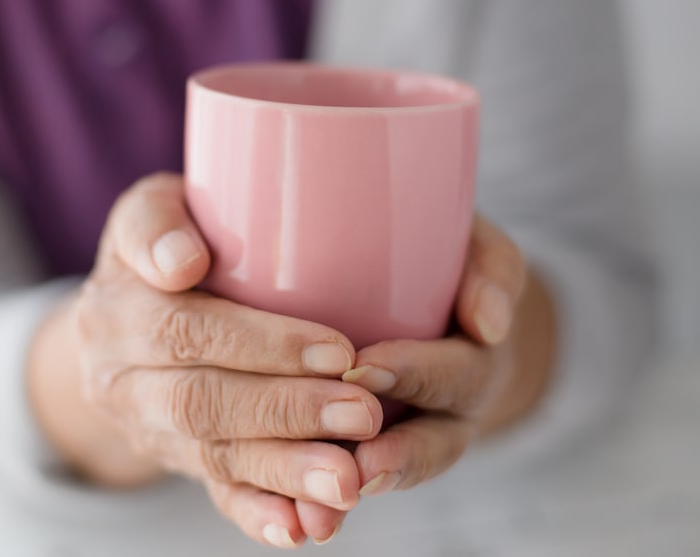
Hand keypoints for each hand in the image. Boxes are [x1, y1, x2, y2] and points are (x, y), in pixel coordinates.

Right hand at [28, 173, 381, 547]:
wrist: (124, 313)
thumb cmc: (166, 242)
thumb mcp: (152, 210)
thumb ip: (157, 223)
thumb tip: (183, 264)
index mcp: (115, 306)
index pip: (185, 329)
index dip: (261, 345)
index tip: (339, 349)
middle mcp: (116, 374)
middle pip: (201, 401)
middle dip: (286, 411)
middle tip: (363, 415)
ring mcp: (143, 425)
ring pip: (212, 455)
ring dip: (283, 470)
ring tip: (349, 480)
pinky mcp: (173, 457)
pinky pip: (214, 491)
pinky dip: (259, 512)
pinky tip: (303, 529)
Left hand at [341, 214, 556, 496]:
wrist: (437, 311)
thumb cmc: (448, 267)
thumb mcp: (478, 252)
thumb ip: (490, 270)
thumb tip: (489, 323)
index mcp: (473, 367)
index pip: (453, 375)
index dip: (413, 374)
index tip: (362, 370)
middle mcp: (444, 417)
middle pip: (429, 445)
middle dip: (393, 456)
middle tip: (354, 463)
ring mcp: (405, 442)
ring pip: (384, 478)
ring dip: (351, 495)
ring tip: (317, 515)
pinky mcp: (361, 458)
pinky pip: (343, 491)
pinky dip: (317, 513)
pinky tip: (288, 525)